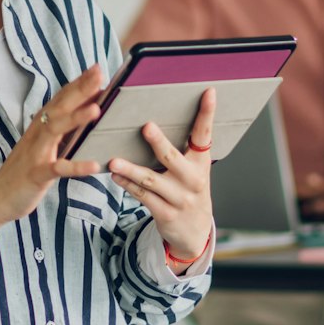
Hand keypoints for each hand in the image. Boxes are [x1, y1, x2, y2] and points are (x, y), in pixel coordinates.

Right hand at [0, 66, 105, 242]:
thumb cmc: (25, 169)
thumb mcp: (44, 145)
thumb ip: (62, 129)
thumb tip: (87, 112)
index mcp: (40, 126)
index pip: (61, 98)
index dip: (78, 83)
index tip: (97, 68)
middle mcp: (37, 134)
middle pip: (59, 106)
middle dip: (79, 90)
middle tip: (99, 74)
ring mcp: (36, 153)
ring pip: (55, 130)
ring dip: (75, 118)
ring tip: (97, 110)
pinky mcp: (36, 175)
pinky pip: (56, 169)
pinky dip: (75, 167)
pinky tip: (93, 165)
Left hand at [109, 88, 216, 263]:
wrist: (195, 231)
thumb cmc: (188, 190)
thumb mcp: (193, 170)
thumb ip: (181, 149)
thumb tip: (154, 118)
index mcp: (201, 163)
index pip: (205, 134)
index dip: (207, 113)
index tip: (209, 93)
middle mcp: (193, 179)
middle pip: (172, 158)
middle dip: (159, 143)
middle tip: (147, 127)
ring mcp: (179, 198)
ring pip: (151, 180)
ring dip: (131, 169)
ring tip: (115, 161)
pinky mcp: (165, 213)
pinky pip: (142, 196)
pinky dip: (127, 185)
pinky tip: (115, 176)